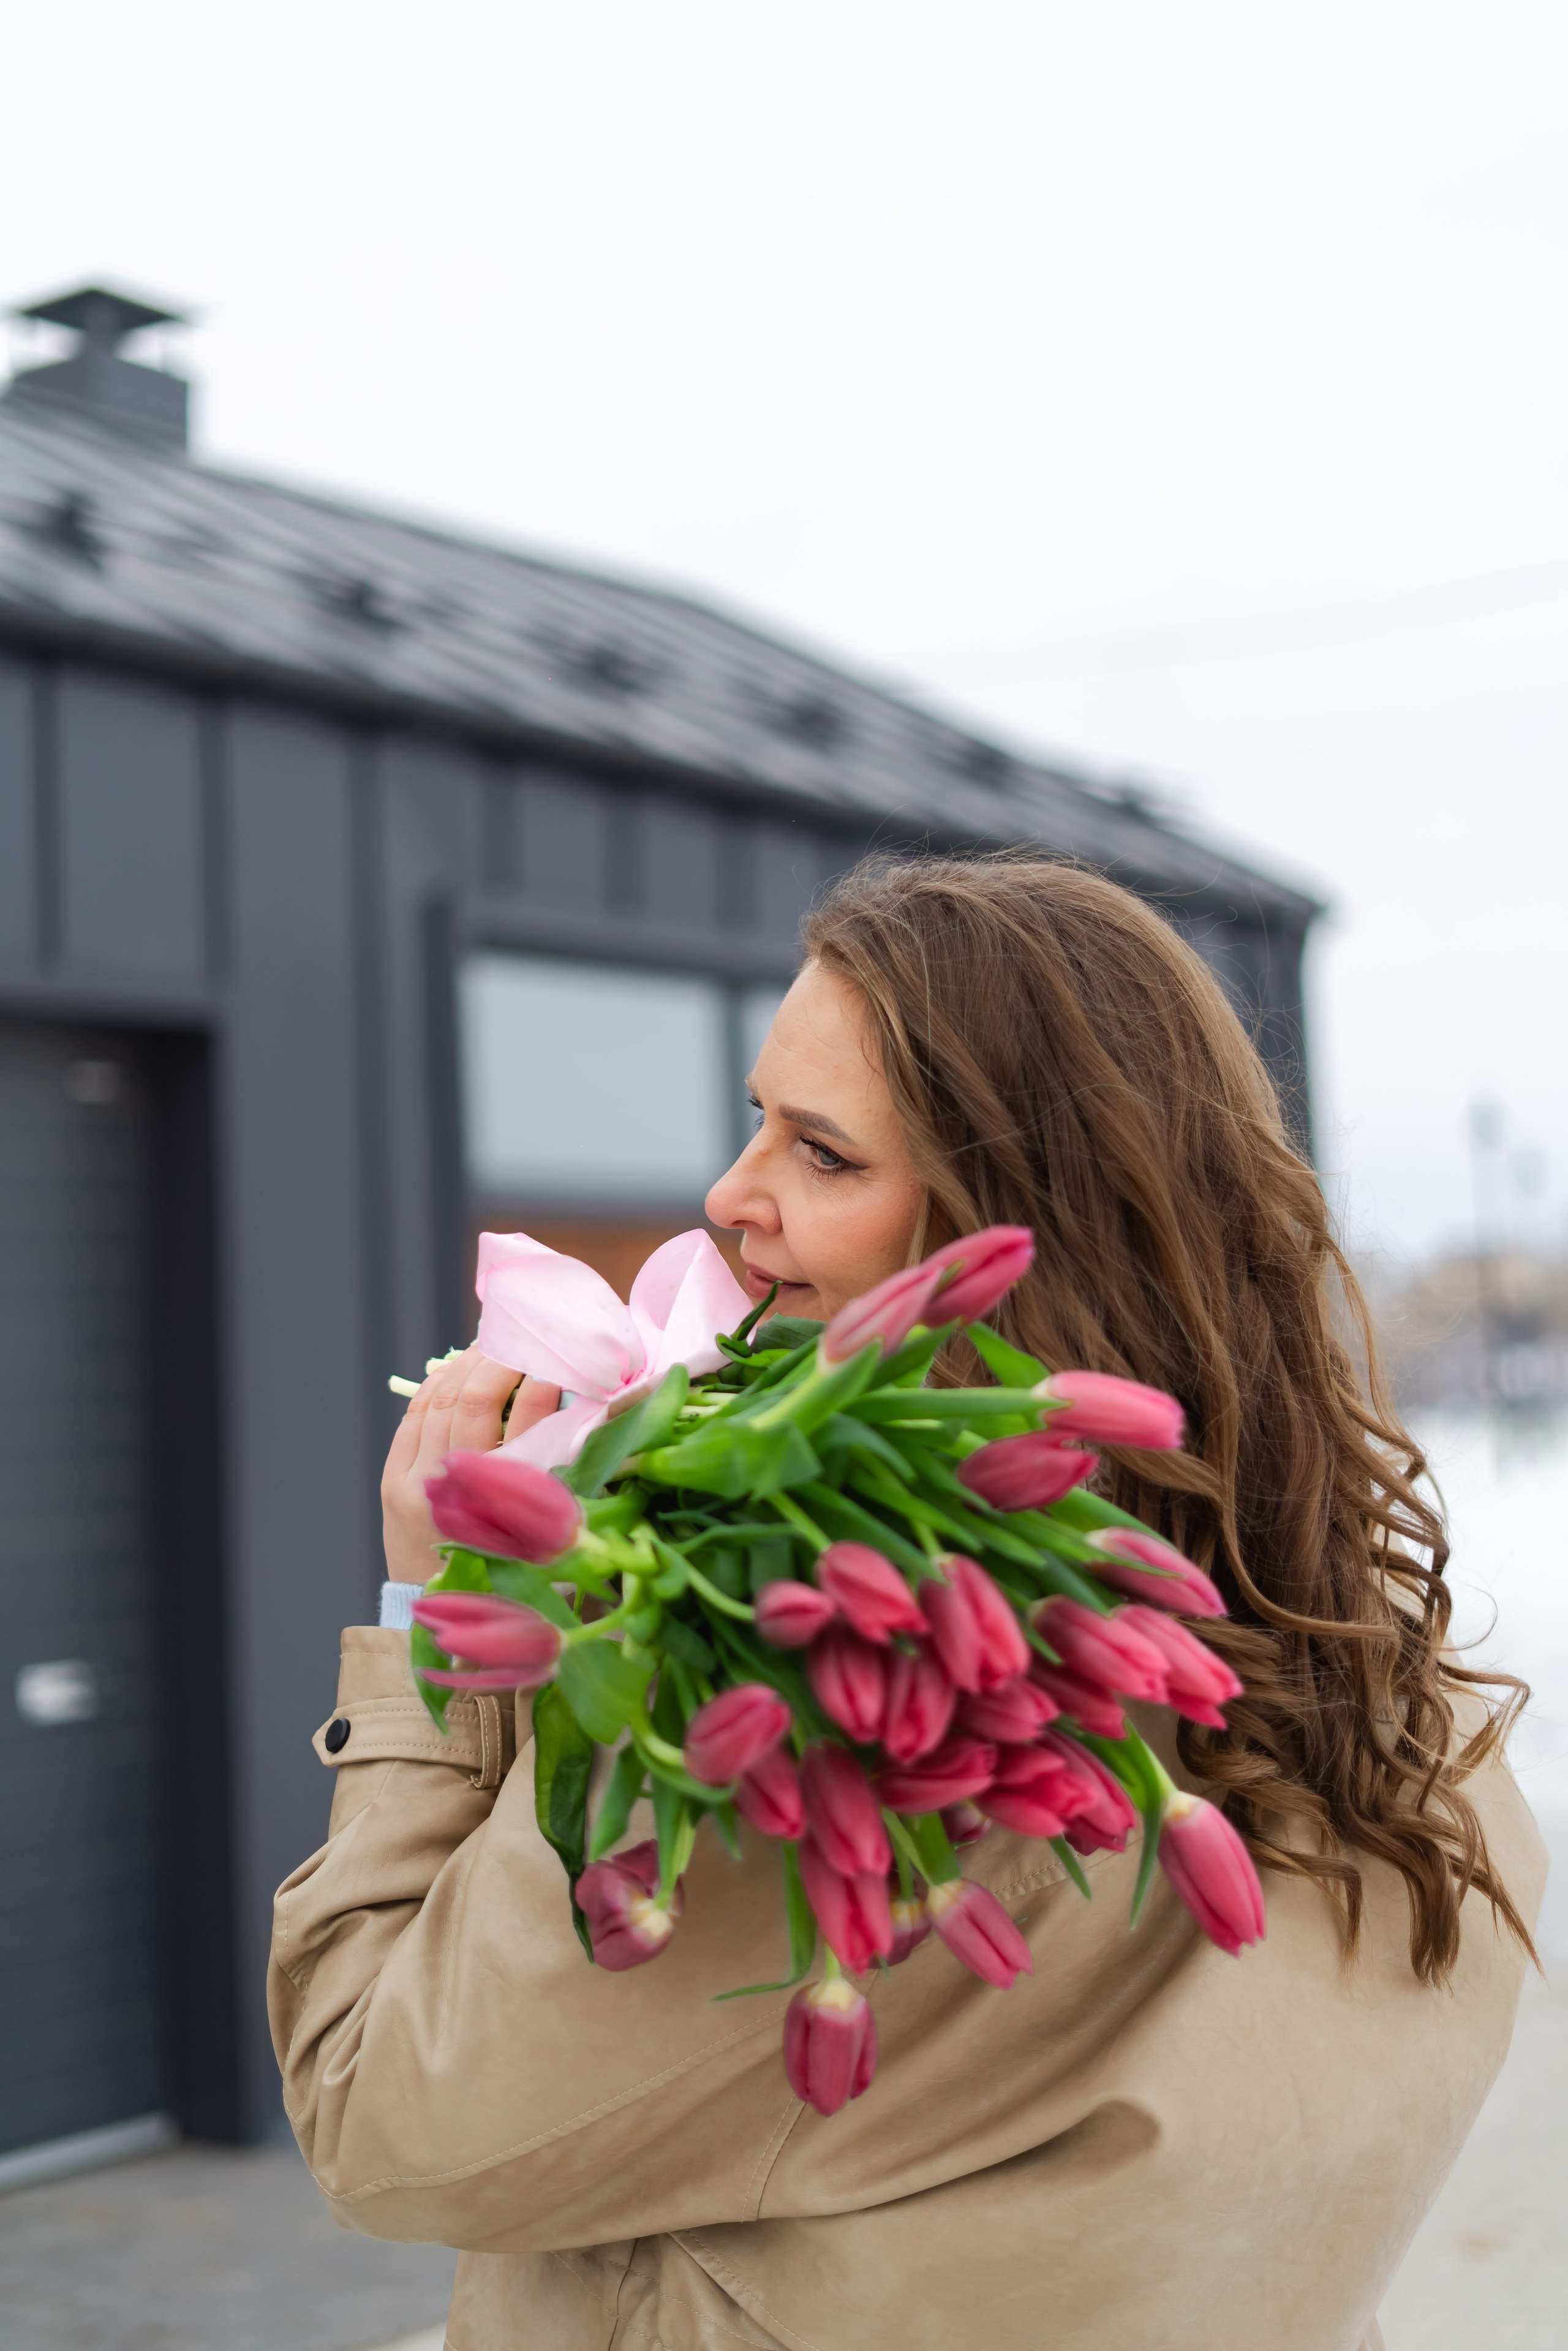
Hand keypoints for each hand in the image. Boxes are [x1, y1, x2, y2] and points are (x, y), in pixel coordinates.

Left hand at [380, 1347, 562, 1582]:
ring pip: (438, 1401)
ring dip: (466, 1365)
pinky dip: (435, 1385)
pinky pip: (413, 1415)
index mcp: (500, 1508)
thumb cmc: (501, 1576)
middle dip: (498, 1362)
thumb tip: (572, 1405)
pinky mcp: (391, 1481)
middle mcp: (451, 1494)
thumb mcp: (537, 1534)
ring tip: (491, 1346)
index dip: (540, 1386)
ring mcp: (413, 1484)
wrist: (437, 1612)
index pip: (524, 1428)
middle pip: (473, 1404)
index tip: (557, 1363)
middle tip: (521, 1341)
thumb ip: (550, 1473)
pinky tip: (455, 1371)